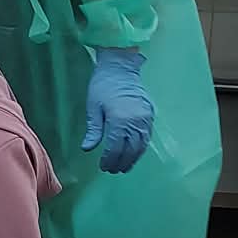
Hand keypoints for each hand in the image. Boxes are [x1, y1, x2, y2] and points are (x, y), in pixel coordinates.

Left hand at [81, 48, 154, 173]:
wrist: (121, 67)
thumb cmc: (103, 85)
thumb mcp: (93, 107)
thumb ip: (93, 130)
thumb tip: (87, 149)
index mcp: (119, 121)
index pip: (115, 148)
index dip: (109, 160)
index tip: (104, 167)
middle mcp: (135, 123)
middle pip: (130, 150)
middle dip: (122, 162)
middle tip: (113, 170)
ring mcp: (145, 119)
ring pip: (141, 146)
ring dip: (133, 158)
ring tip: (124, 166)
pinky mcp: (150, 115)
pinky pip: (147, 137)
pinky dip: (141, 148)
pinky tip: (134, 153)